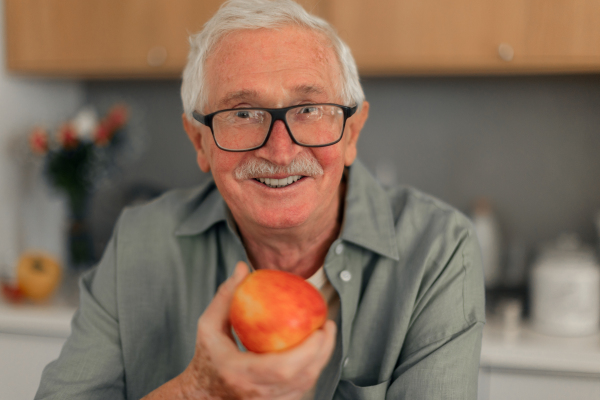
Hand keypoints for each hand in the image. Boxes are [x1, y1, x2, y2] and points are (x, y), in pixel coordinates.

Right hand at [181, 261, 336, 399]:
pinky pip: (301, 390)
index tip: (319, 329)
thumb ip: (225, 296)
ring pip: (305, 387)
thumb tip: (243, 268)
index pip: (281, 367)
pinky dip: (312, 370)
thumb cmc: (207, 357)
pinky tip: (316, 351)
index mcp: (239, 373)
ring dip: (321, 361)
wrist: (201, 393)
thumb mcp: (208, 325)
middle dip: (323, 352)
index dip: (307, 351)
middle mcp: (255, 394)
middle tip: (328, 327)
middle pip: (301, 378)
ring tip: (326, 335)